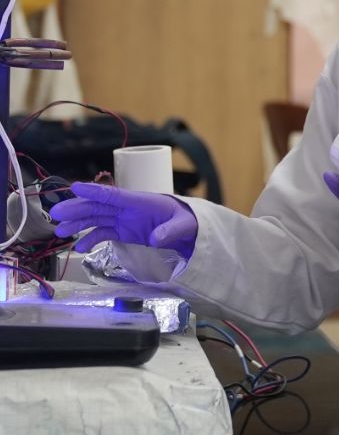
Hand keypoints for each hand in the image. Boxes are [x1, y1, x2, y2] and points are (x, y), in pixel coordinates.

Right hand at [50, 181, 198, 259]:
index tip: (74, 187)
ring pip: (95, 219)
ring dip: (77, 224)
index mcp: (139, 201)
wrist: (187, 227)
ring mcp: (123, 220)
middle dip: (76, 209)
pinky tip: (79, 247)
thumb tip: (157, 238)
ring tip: (60, 232)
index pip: (113, 194)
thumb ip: (170, 231)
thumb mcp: (183, 225)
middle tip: (56, 213)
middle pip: (97, 207)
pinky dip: (90, 239)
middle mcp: (126, 209)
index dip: (94, 191)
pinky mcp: (123, 231)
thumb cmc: (185, 220)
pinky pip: (103, 233)